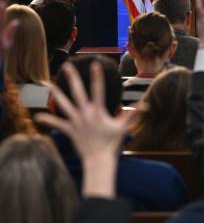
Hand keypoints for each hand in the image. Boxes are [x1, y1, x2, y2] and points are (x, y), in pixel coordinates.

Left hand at [35, 62, 138, 197]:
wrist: (98, 160)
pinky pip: (58, 123)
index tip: (94, 63)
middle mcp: (85, 113)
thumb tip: (146, 105)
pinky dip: (48, 119)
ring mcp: (76, 121)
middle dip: (72, 78)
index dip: (96, 76)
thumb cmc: (112, 143)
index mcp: (98, 110)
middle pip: (77, 92)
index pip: (98, 89)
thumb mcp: (123, 126)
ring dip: (57, 93)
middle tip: (67, 66)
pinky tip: (38, 116)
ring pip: (64, 104)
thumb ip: (133, 113)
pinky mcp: (70, 130)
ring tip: (50, 84)